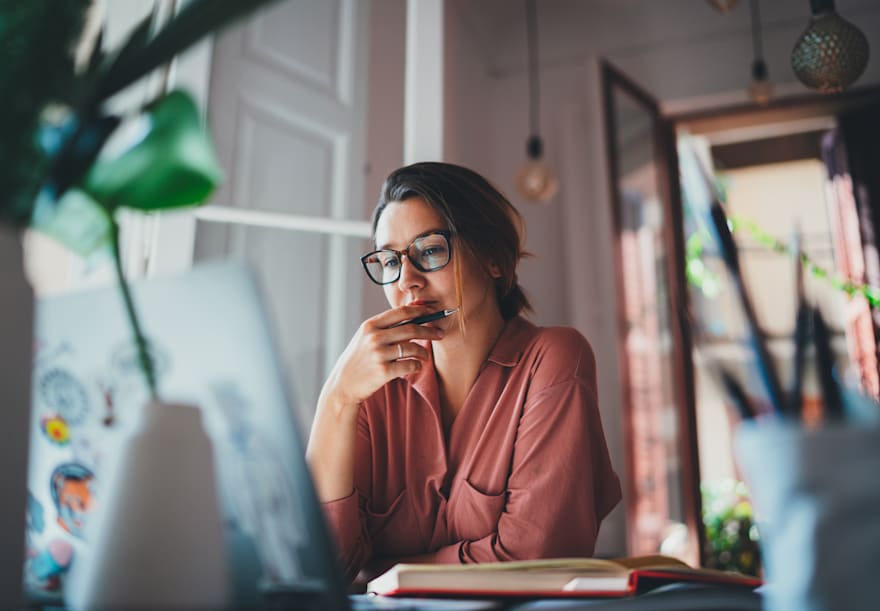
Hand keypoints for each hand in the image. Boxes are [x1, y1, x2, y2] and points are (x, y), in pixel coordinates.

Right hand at [320, 305, 443, 410]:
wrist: (343, 384)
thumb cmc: (359, 359)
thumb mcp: (366, 337)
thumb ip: (385, 326)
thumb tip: (413, 311)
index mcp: (370, 325)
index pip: (401, 312)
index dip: (420, 311)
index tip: (433, 312)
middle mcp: (374, 337)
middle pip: (411, 329)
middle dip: (429, 331)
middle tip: (440, 334)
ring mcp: (379, 354)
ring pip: (413, 348)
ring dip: (424, 352)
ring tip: (425, 355)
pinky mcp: (383, 371)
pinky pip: (410, 365)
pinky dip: (417, 366)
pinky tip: (416, 366)